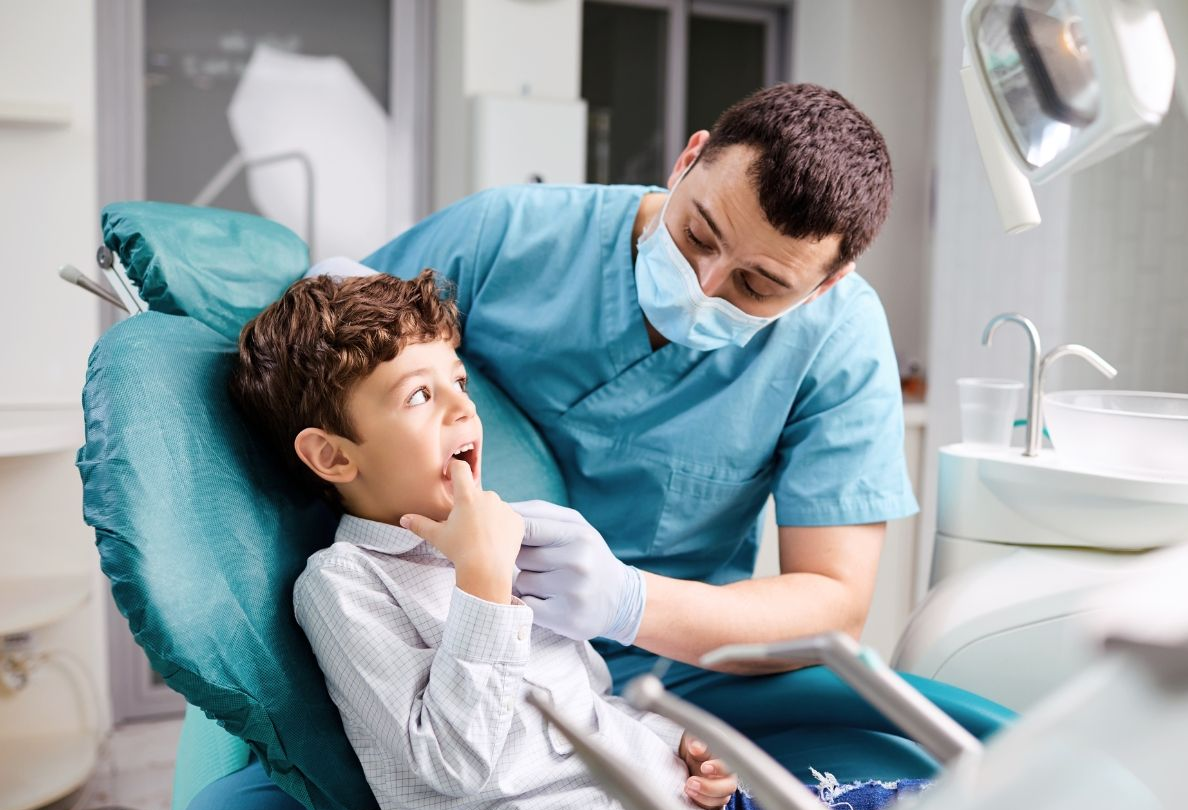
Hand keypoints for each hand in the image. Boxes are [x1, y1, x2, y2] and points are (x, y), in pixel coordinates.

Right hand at [402, 460, 523, 602]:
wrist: (486, 570)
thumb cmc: (459, 551)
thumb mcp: (437, 537)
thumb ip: (420, 524)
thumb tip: (403, 519)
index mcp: (467, 496)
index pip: (460, 469)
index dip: (454, 468)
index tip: (450, 474)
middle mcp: (488, 497)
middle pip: (476, 494)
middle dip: (470, 505)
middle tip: (465, 526)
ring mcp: (504, 508)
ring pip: (493, 507)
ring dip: (486, 516)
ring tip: (480, 537)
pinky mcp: (517, 520)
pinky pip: (507, 519)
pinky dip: (501, 527)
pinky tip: (494, 542)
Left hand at [510, 500, 643, 643]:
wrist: (621, 599)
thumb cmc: (588, 555)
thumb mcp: (574, 526)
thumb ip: (538, 514)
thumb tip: (500, 508)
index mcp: (578, 535)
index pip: (527, 527)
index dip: (511, 532)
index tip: (507, 536)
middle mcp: (578, 562)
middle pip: (521, 556)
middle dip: (524, 559)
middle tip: (544, 563)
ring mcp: (573, 592)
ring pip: (522, 582)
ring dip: (528, 583)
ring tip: (551, 583)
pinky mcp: (565, 619)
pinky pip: (527, 605)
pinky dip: (531, 603)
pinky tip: (549, 600)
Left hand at [679, 734, 737, 808]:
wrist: (689, 758)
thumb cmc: (695, 748)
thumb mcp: (694, 743)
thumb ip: (696, 745)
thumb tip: (695, 747)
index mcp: (727, 761)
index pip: (729, 766)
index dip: (718, 768)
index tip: (704, 767)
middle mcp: (727, 778)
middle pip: (728, 788)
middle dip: (709, 788)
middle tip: (691, 782)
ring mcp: (720, 791)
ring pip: (720, 800)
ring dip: (703, 797)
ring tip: (687, 788)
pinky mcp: (712, 800)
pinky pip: (712, 808)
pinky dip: (701, 804)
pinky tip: (690, 797)